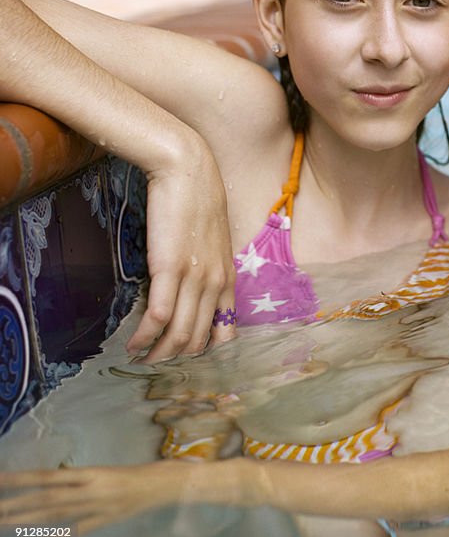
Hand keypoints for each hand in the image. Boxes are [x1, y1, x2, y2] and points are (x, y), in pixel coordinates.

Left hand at [0, 463, 185, 536]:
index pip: (50, 476)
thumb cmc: (148, 473)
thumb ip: (87, 479)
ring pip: (57, 516)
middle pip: (48, 499)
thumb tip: (59, 483)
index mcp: (94, 472)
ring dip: (27, 521)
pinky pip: (73, 534)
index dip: (23, 478)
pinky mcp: (106, 520)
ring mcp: (99, 506)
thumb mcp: (113, 472)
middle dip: (17, 504)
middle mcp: (93, 488)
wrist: (176, 483)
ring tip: (1, 522)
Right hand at [127, 140, 235, 361]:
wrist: (188, 172)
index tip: (185, 357)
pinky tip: (133, 343)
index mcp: (228, 277)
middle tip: (155, 364)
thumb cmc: (197, 203)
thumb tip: (190, 289)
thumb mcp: (212, 241)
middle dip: (176, 358)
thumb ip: (206, 268)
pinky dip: (145, 336)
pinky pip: (159, 315)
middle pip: (198, 339)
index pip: (225, 331)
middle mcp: (216, 282)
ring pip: (179, 333)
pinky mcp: (170, 268)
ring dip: (158, 353)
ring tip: (140, 359)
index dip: (206, 350)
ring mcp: (195, 277)